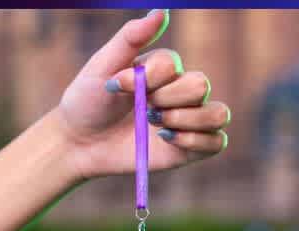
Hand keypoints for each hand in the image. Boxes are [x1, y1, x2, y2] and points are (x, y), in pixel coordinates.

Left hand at [56, 9, 228, 181]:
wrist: (80, 143)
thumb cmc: (88, 101)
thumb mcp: (102, 65)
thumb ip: (131, 37)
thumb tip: (162, 12)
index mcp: (164, 70)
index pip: (174, 65)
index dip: (148, 78)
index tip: (118, 88)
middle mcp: (182, 92)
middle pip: (201, 85)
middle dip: (168, 99)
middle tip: (144, 110)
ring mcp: (189, 121)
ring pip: (218, 114)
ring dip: (185, 121)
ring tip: (158, 128)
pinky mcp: (191, 149)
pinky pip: (218, 142)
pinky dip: (195, 142)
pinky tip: (166, 141)